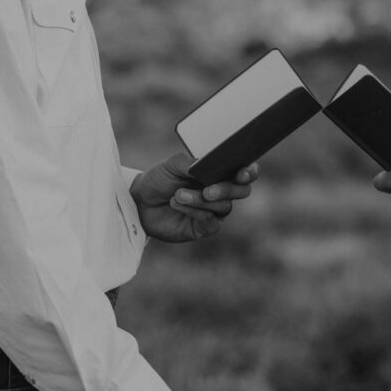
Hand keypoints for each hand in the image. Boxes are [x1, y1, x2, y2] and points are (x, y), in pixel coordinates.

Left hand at [132, 153, 258, 242]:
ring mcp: (215, 210)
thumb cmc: (160, 179)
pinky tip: (179, 205)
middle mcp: (222, 191)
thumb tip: (208, 165)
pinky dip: (196, 213)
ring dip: (200, 200)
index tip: (243, 172)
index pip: (244, 172)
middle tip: (207, 190)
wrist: (141, 201)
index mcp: (220, 172)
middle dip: (227, 189)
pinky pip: (211, 222)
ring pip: (223, 206)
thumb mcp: (174, 164)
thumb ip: (193, 162)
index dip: (249, 172)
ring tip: (178, 195)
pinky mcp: (205, 227)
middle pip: (242, 191)